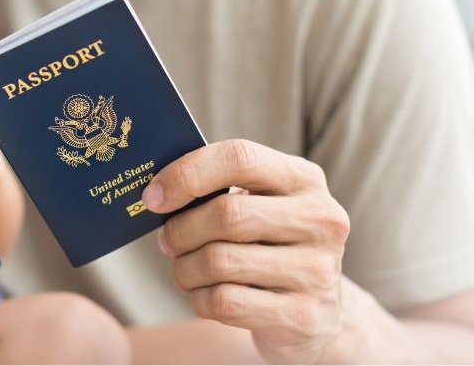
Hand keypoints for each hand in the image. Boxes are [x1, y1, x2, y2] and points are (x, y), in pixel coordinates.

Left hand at [141, 139, 350, 363]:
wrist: (317, 310)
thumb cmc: (268, 243)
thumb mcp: (259, 204)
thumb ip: (218, 188)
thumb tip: (155, 191)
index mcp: (305, 178)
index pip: (240, 158)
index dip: (187, 174)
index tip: (154, 196)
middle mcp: (321, 220)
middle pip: (227, 214)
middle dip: (181, 229)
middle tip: (167, 240)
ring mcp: (317, 271)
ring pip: (219, 261)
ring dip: (185, 268)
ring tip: (184, 268)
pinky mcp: (303, 316)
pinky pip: (225, 302)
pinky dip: (199, 298)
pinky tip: (204, 294)